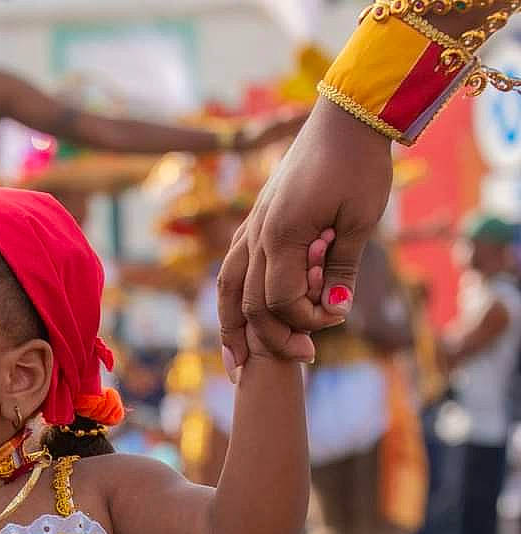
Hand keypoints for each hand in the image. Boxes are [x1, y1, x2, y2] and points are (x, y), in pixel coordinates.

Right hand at [218, 98, 394, 365]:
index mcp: (282, 233)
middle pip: (250, 303)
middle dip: (275, 336)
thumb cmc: (360, 164)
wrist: (347, 116)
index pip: (282, 300)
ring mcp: (253, 224)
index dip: (308, 319)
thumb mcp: (361, 221)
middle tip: (303, 357)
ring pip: (229, 287)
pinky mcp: (257, 219)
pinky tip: (242, 318)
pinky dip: (235, 298)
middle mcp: (259, 232)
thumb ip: (343, 270)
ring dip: (231, 328)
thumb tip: (334, 312)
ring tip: (238, 361)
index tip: (337, 318)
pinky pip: (234, 267)